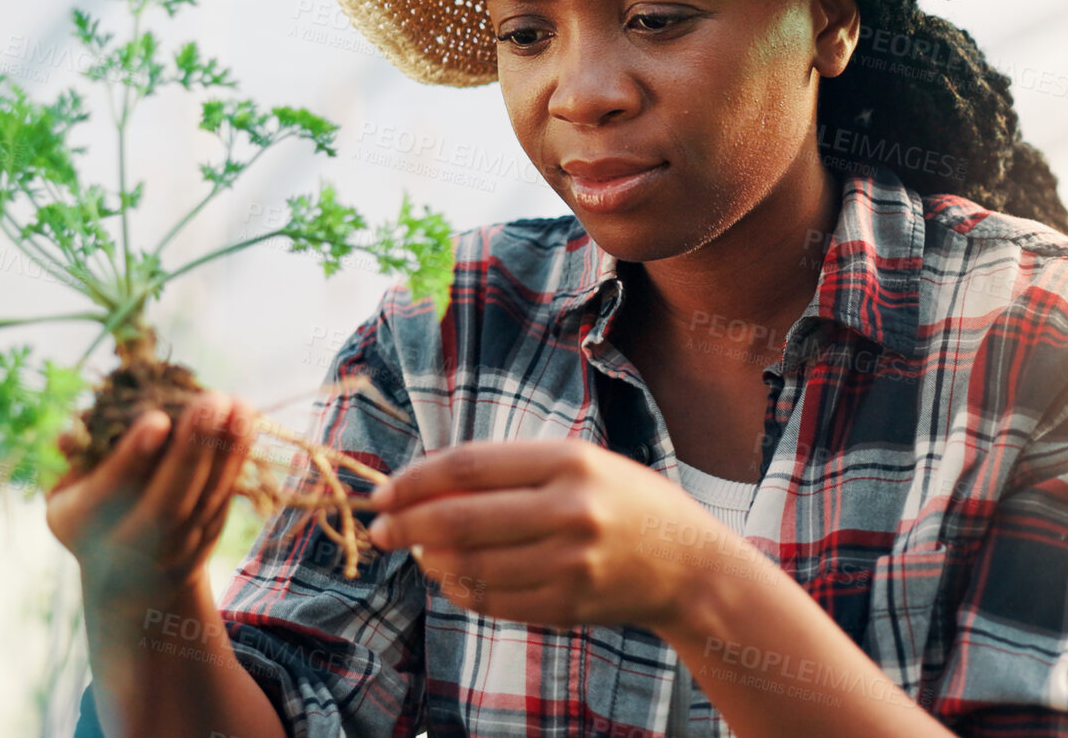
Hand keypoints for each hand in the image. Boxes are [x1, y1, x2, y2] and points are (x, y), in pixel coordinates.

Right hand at [45, 392, 258, 618]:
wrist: (129, 579)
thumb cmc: (89, 516)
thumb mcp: (63, 496)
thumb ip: (67, 462)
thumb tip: (66, 437)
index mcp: (85, 523)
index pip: (111, 489)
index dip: (133, 456)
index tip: (157, 420)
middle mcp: (133, 542)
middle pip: (169, 501)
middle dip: (191, 449)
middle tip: (210, 402)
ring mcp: (177, 545)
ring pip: (206, 497)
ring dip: (226, 448)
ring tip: (237, 404)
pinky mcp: (209, 535)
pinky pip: (226, 493)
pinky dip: (238, 457)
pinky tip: (246, 419)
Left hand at [366, 438, 771, 632]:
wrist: (688, 563)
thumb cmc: (621, 501)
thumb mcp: (576, 464)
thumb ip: (506, 471)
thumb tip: (420, 484)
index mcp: (570, 462)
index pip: (469, 467)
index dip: (415, 481)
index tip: (383, 492)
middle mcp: (572, 512)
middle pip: (460, 519)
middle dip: (406, 526)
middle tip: (379, 529)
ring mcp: (572, 565)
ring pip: (471, 566)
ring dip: (430, 560)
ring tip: (418, 552)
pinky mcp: (569, 605)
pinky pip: (494, 601)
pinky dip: (460, 590)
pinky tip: (450, 577)